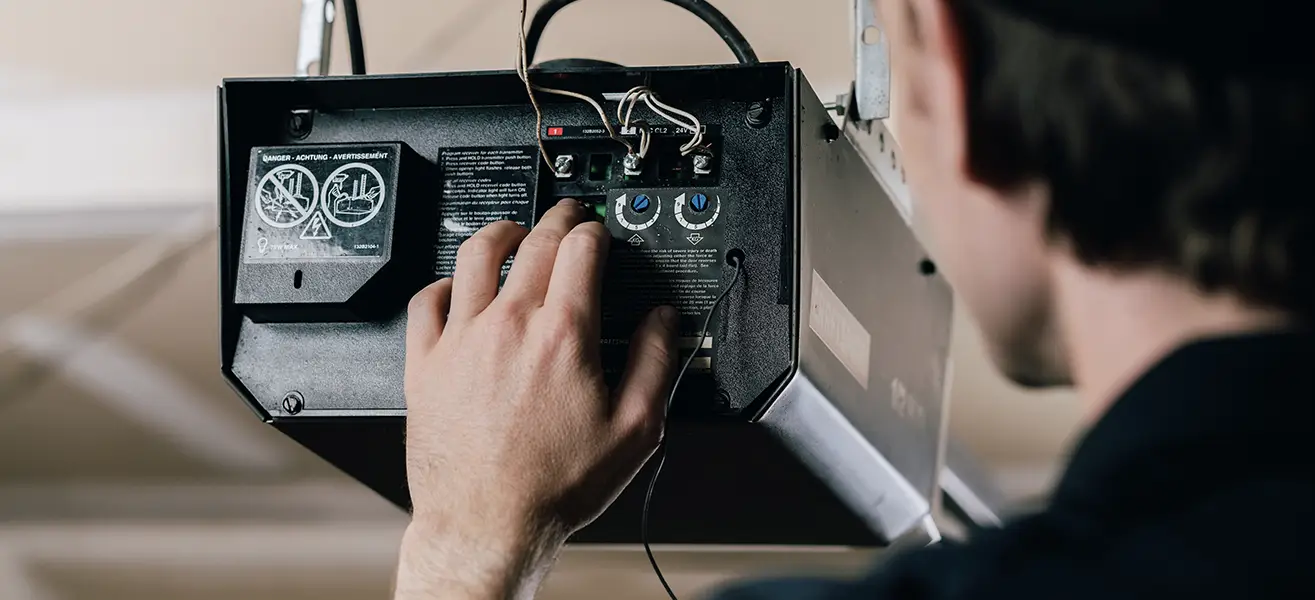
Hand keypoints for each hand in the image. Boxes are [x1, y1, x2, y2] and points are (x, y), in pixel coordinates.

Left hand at [396, 199, 678, 599]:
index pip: (581, 249)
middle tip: (567, 217)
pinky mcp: (426, 362)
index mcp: (564, 335)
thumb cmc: (553, 487)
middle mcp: (509, 326)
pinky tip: (457, 287)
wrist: (488, 525)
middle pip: (534, 242)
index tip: (600, 234)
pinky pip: (426, 300)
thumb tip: (663, 323)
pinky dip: (444, 283)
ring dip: (501, 233)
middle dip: (557, 219)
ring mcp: (461, 340)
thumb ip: (655, 365)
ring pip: (475, 256)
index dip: (596, 231)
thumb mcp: (634, 431)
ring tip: (514, 232)